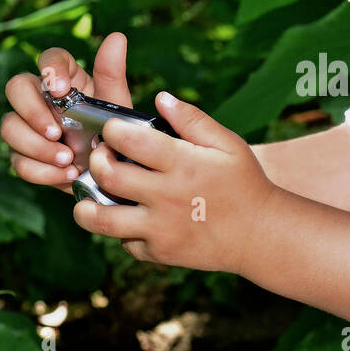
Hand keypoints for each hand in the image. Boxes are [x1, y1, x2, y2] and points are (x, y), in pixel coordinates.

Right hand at [0, 32, 131, 195]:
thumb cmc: (113, 134)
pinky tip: (67, 175)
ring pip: (9, 126)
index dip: (50, 69)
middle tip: (56, 133)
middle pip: (15, 87)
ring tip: (68, 160)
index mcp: (66, 79)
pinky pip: (17, 160)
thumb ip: (112, 73)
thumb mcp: (116, 106)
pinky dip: (41, 171)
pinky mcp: (23, 155)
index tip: (60, 89)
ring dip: (36, 146)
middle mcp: (41, 98)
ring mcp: (27, 126)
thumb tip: (117, 36)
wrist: (113, 177)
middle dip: (32, 111)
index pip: (49, 58)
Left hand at [72, 91, 278, 274]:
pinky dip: (122, 230)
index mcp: (183, 164)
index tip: (115, 130)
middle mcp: (167, 196)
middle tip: (103, 157)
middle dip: (97, 160)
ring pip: (102, 218)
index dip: (113, 129)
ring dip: (88, 205)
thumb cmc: (245, 183)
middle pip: (108, 176)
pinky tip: (130, 218)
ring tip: (92, 195)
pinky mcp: (160, 253)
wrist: (261, 234)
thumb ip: (193, 120)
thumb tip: (160, 98)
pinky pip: (125, 242)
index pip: (130, 140)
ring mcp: (161, 228)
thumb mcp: (228, 144)